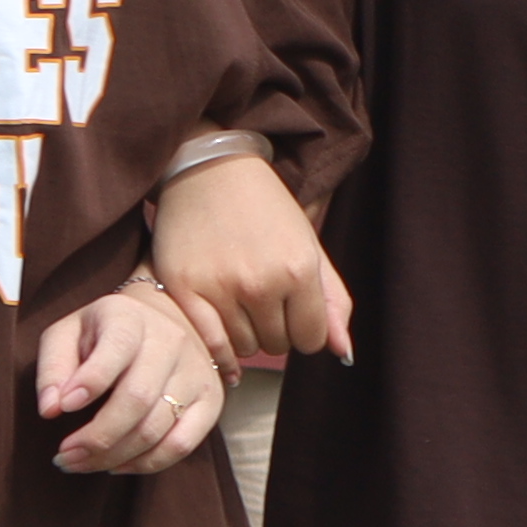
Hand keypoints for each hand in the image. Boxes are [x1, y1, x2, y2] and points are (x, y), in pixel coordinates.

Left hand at [38, 287, 226, 476]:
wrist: (161, 320)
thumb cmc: (103, 333)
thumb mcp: (67, 334)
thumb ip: (53, 367)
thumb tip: (50, 409)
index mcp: (130, 318)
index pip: (115, 351)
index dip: (89, 383)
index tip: (61, 409)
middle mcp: (170, 342)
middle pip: (138, 400)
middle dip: (97, 437)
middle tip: (65, 457)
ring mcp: (196, 373)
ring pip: (157, 428)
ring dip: (115, 456)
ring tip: (83, 463)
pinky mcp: (210, 400)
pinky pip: (182, 444)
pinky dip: (147, 463)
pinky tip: (118, 464)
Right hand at [149, 151, 354, 369]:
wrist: (210, 170)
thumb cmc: (266, 209)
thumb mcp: (309, 247)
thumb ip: (332, 301)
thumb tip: (342, 352)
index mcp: (298, 269)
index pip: (311, 339)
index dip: (303, 329)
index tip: (292, 310)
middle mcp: (260, 282)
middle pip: (277, 345)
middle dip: (275, 329)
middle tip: (262, 297)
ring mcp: (220, 287)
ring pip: (244, 348)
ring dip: (246, 334)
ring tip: (239, 302)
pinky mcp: (184, 288)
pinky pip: (211, 345)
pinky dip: (221, 356)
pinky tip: (225, 354)